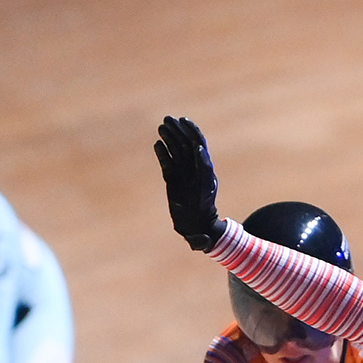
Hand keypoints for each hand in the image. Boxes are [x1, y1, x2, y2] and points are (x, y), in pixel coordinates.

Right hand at [154, 116, 223, 251]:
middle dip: (182, 134)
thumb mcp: (200, 236)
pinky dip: (164, 152)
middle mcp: (196, 177)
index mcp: (205, 187)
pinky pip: (170, 162)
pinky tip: (158, 143)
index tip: (195, 141)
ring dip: (172, 137)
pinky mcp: (174, 178)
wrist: (197, 228)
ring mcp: (185, 175)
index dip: (200, 152)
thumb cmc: (199, 233)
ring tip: (163, 124)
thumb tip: (202, 242)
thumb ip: (200, 238)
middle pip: (190, 150)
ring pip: (179, 151)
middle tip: (171, 120)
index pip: (204, 165)